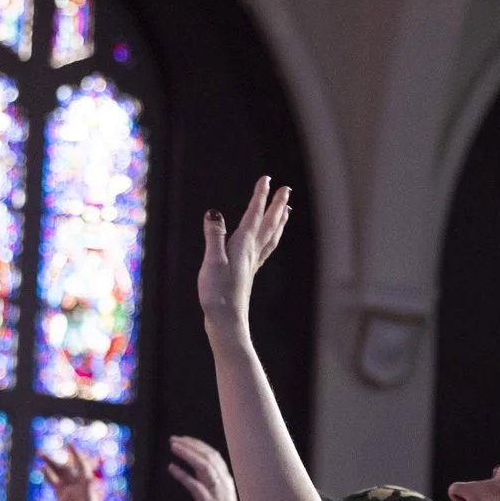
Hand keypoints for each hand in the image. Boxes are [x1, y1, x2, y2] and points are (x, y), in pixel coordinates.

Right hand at [39, 444, 105, 500]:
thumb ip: (88, 491)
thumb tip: (89, 476)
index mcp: (86, 488)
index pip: (81, 467)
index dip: (75, 455)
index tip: (69, 444)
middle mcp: (79, 489)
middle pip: (66, 469)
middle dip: (55, 460)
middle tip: (41, 452)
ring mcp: (70, 495)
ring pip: (60, 476)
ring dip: (51, 466)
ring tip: (40, 455)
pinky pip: (55, 485)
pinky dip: (50, 477)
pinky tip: (43, 470)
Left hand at [167, 436, 245, 500]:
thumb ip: (209, 487)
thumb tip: (196, 476)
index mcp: (226, 482)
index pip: (214, 456)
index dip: (198, 445)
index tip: (184, 439)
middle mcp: (224, 484)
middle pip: (208, 456)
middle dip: (191, 445)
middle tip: (174, 439)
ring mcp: (218, 493)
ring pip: (204, 465)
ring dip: (187, 453)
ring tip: (173, 447)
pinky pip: (195, 484)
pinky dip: (183, 474)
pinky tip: (172, 468)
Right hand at [198, 176, 291, 335]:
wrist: (227, 322)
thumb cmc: (218, 294)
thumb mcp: (212, 262)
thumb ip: (214, 236)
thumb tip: (214, 212)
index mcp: (244, 246)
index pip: (254, 215)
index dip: (260, 196)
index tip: (267, 179)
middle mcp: (252, 253)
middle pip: (269, 224)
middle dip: (278, 205)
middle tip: (287, 189)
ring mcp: (252, 264)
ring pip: (271, 237)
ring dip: (279, 221)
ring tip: (286, 210)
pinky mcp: (248, 274)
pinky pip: (265, 249)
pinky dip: (270, 239)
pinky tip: (267, 240)